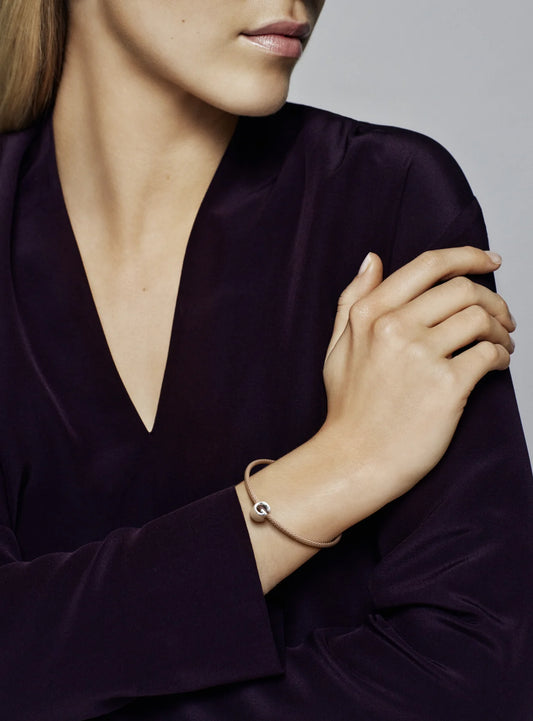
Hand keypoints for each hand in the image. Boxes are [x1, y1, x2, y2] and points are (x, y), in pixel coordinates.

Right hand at [319, 247, 515, 509]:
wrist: (356, 461)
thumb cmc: (349, 409)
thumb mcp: (337, 346)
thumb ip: (353, 299)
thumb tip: (372, 259)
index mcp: (370, 313)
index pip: (429, 265)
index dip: (467, 256)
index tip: (488, 260)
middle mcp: (395, 327)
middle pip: (462, 289)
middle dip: (492, 298)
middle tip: (500, 315)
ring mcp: (421, 356)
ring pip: (480, 318)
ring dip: (500, 328)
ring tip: (501, 342)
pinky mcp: (447, 386)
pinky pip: (489, 354)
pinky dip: (502, 356)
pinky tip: (496, 364)